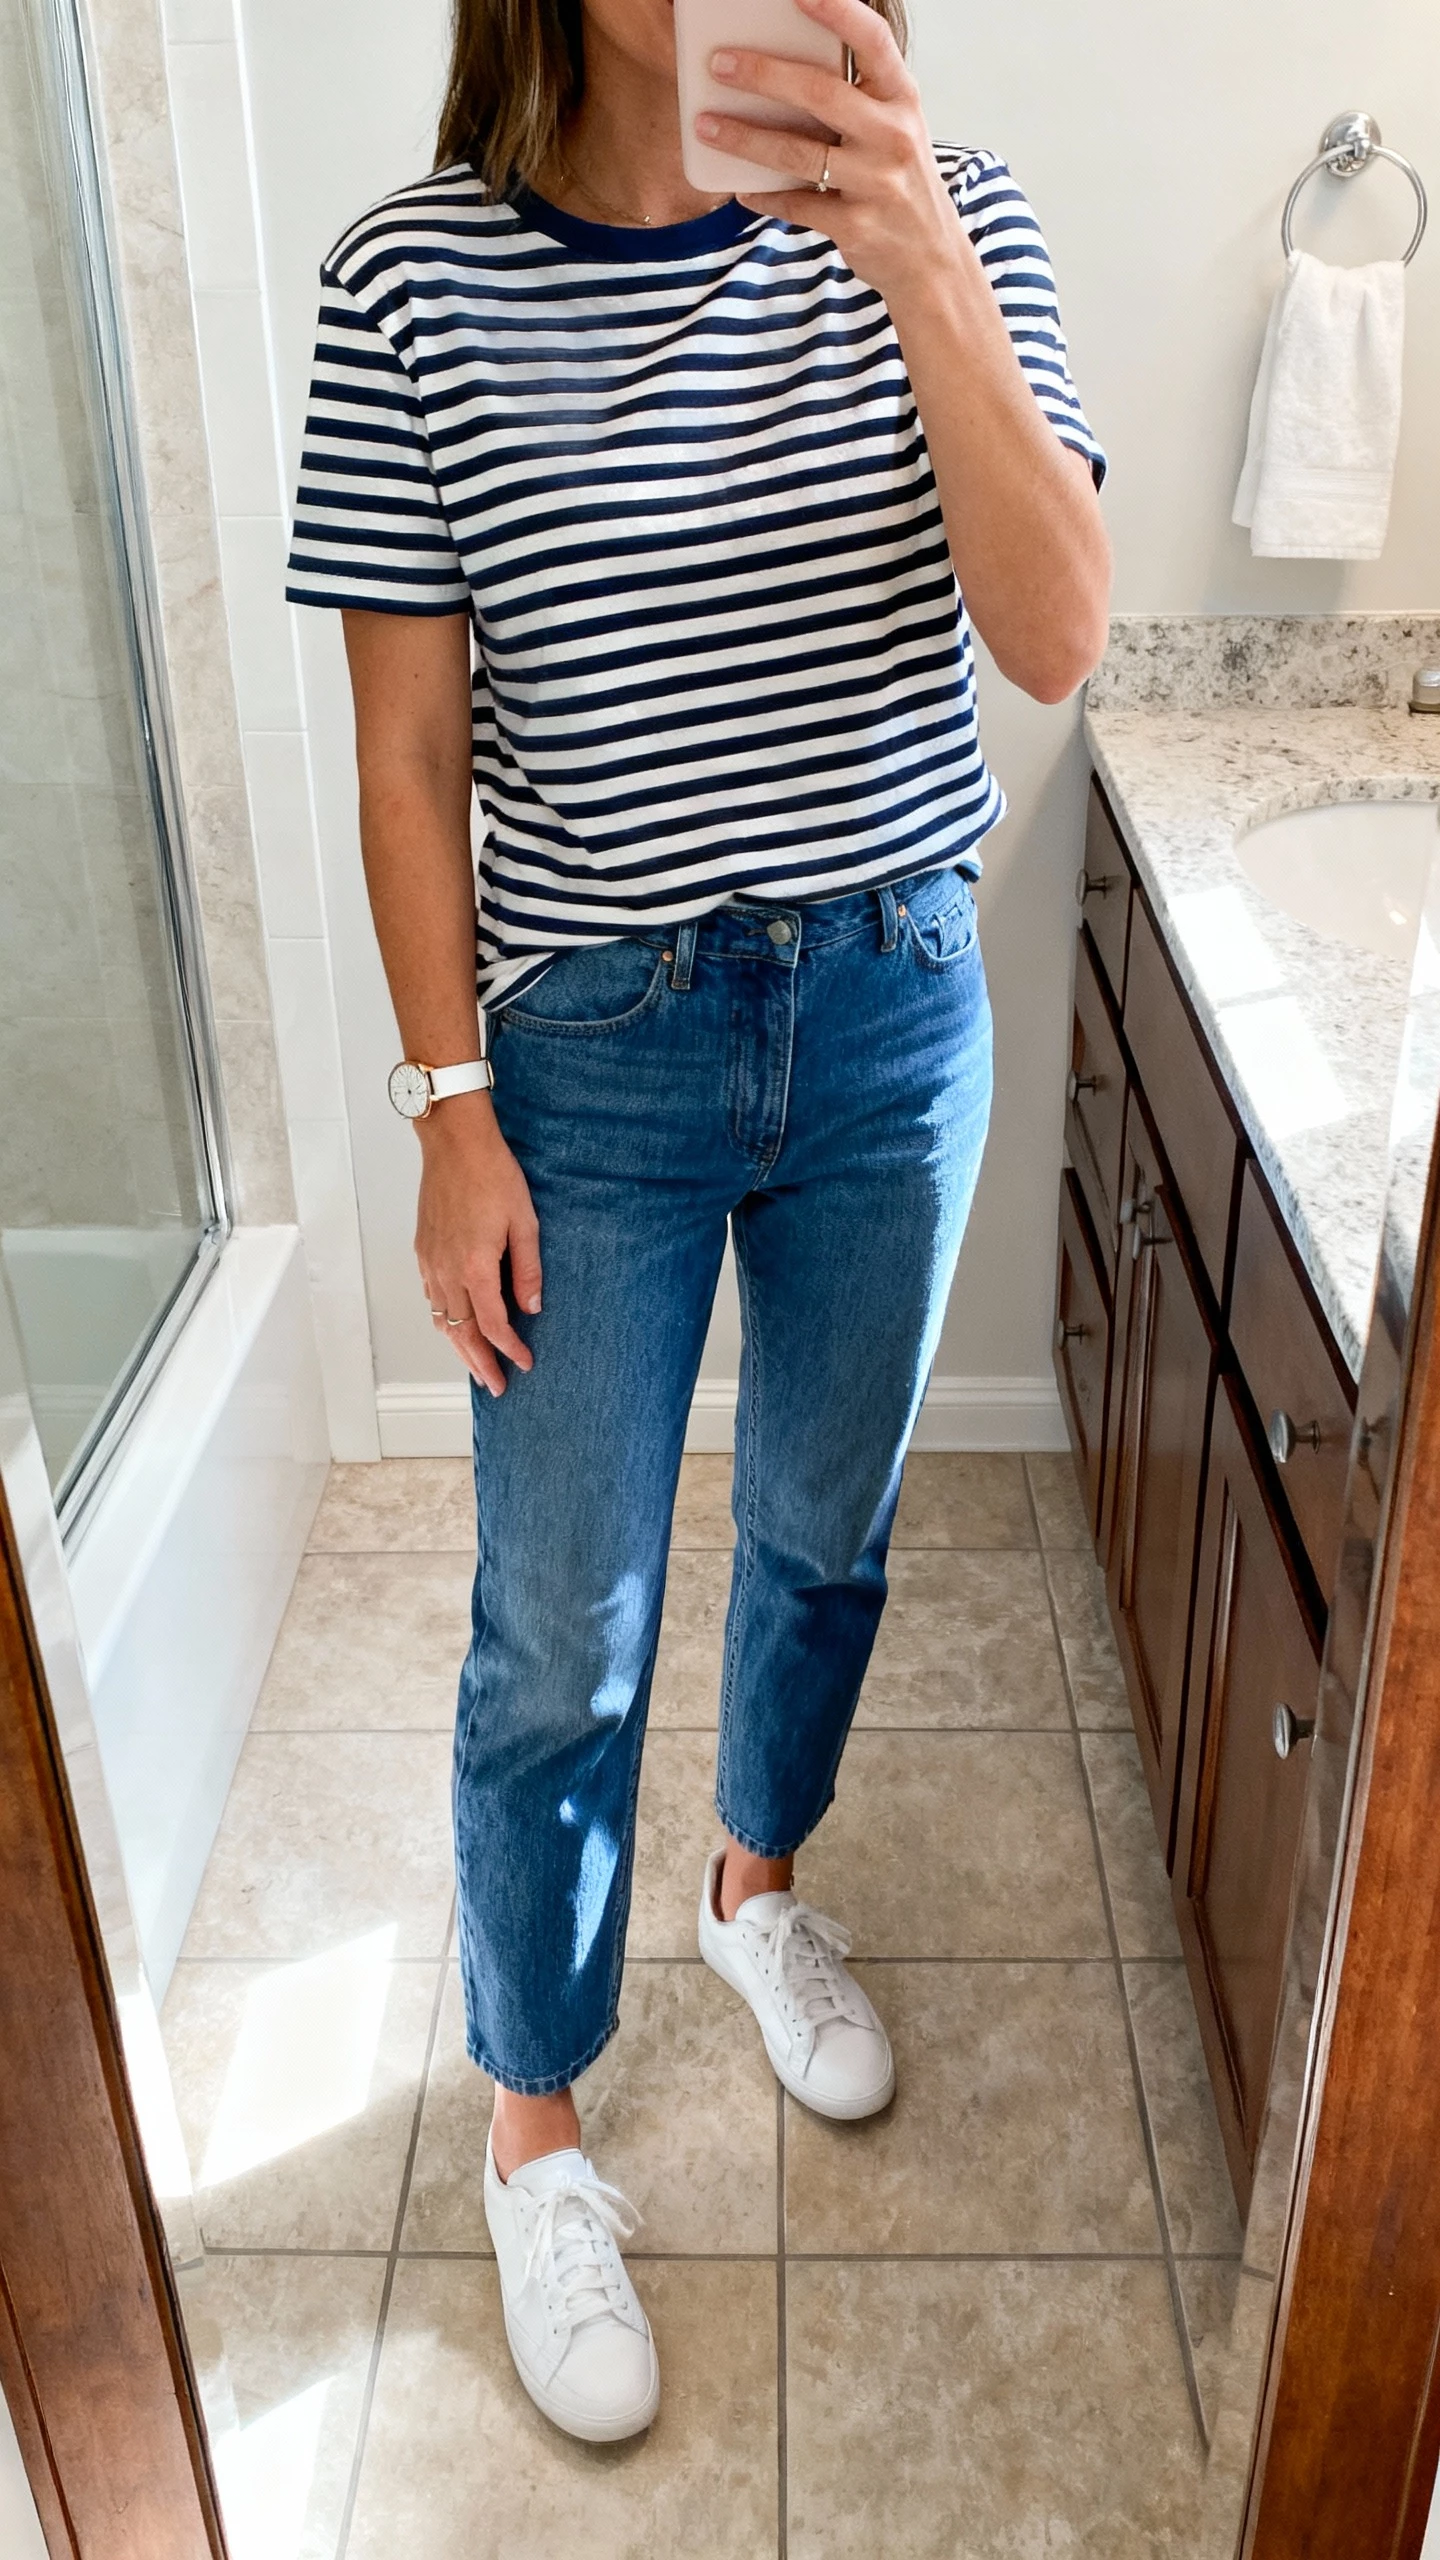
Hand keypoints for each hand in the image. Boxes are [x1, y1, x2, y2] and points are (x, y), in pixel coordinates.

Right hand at [414, 1094, 541, 1396]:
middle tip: (496, 1387)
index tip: (525, 1363)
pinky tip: (455, 1327)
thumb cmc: (493, 1175)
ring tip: (476, 1368)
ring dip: (459, 1349)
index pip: (494, 1326)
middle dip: (480, 1364)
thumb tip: (532, 1308)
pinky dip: (444, 1322)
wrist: (455, 1144)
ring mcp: (431, 1262)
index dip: (510, 1350)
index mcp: (475, 1267)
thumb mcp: (525, 1223)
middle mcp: (447, 1271)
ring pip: (442, 1320)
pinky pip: (431, 1299)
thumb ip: (528, 1270)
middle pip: (462, 1333)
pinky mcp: (423, 1252)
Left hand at [697, 0, 965, 308]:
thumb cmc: (900, 181)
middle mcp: (893, 135)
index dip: (837, 11)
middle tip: (719, 64)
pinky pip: (797, 204)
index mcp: (902, 98)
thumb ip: (854, 98)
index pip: (872, 40)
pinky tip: (740, 186)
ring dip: (745, 138)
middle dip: (763, 75)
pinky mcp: (856, 226)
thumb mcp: (892, 129)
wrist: (930, 258)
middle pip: (820, 93)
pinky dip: (764, 195)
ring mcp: (876, 182)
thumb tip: (778, 70)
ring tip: (706, 125)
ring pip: (798, 153)